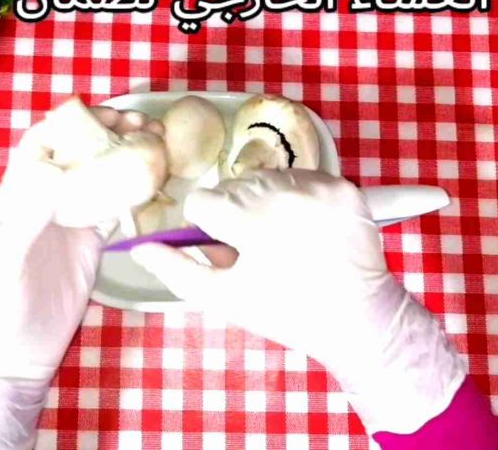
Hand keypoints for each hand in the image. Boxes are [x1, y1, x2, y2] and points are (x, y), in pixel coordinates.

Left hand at [0, 100, 162, 449]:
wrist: (8, 360)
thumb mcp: (0, 263)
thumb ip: (24, 218)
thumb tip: (54, 172)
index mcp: (14, 199)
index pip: (41, 146)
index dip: (70, 123)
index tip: (104, 114)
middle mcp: (43, 203)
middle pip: (77, 155)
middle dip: (108, 133)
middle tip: (143, 124)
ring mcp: (68, 224)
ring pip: (100, 177)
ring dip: (126, 157)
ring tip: (158, 143)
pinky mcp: (90, 247)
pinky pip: (115, 210)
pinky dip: (136, 192)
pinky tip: (157, 181)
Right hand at [131, 169, 467, 434]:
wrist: (357, 319)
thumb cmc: (285, 312)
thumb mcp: (225, 298)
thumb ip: (177, 270)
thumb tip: (140, 247)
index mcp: (252, 222)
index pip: (202, 202)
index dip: (207, 227)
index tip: (225, 246)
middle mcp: (285, 194)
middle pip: (233, 187)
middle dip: (236, 213)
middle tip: (257, 248)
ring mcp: (319, 187)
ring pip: (266, 178)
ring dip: (265, 201)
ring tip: (283, 236)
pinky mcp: (344, 186)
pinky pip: (303, 177)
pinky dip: (298, 196)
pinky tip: (307, 227)